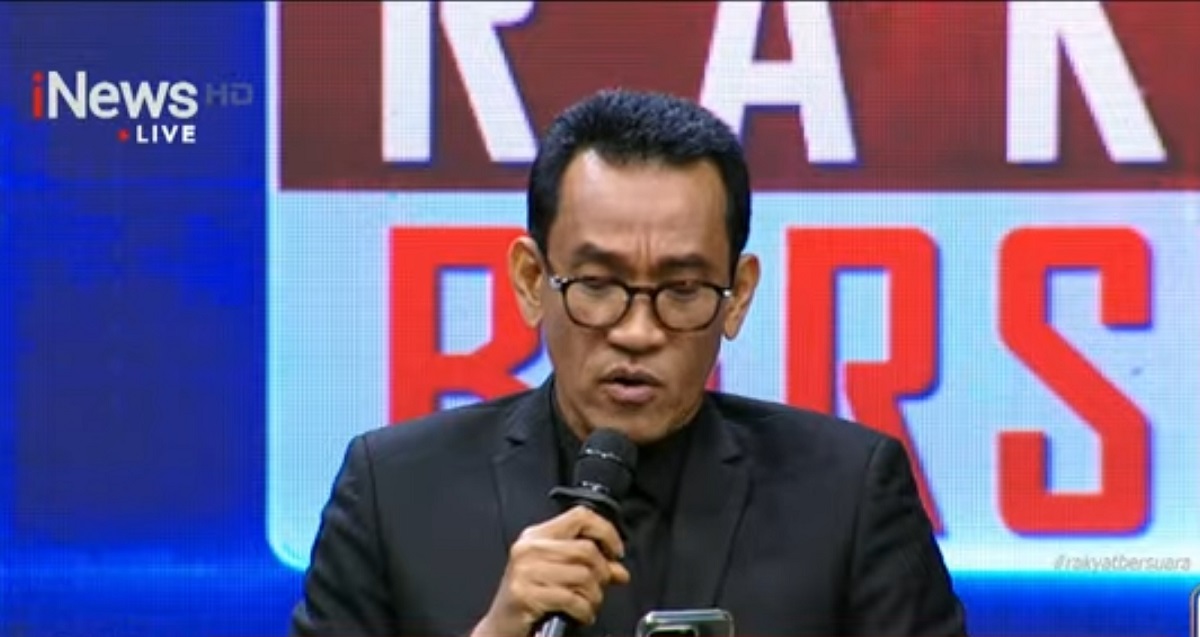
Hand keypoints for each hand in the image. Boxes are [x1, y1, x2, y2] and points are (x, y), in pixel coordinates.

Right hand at [471, 505, 630, 636]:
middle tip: (601, 587)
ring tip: (589, 605)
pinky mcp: (525, 593)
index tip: (616, 551)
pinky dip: (584, 610)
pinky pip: (571, 598)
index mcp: (537, 535)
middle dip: (603, 573)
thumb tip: (619, 571)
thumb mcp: (558, 575)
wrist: (500, 628)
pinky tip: (581, 615)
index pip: (580, 517)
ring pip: (583, 575)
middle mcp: (530, 547)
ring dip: (594, 596)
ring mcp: (526, 570)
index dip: (605, 531)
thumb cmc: (529, 599)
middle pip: (586, 549)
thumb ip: (589, 567)